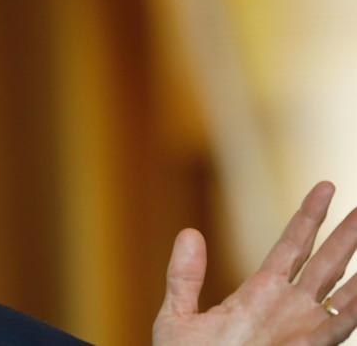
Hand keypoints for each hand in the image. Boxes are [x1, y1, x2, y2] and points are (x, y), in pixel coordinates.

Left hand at [153, 181, 356, 344]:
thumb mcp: (178, 317)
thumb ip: (184, 276)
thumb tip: (189, 232)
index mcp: (259, 292)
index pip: (292, 246)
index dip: (309, 217)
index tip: (325, 187)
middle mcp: (288, 307)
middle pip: (326, 261)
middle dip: (347, 234)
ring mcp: (303, 330)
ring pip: (343, 289)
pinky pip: (343, 324)